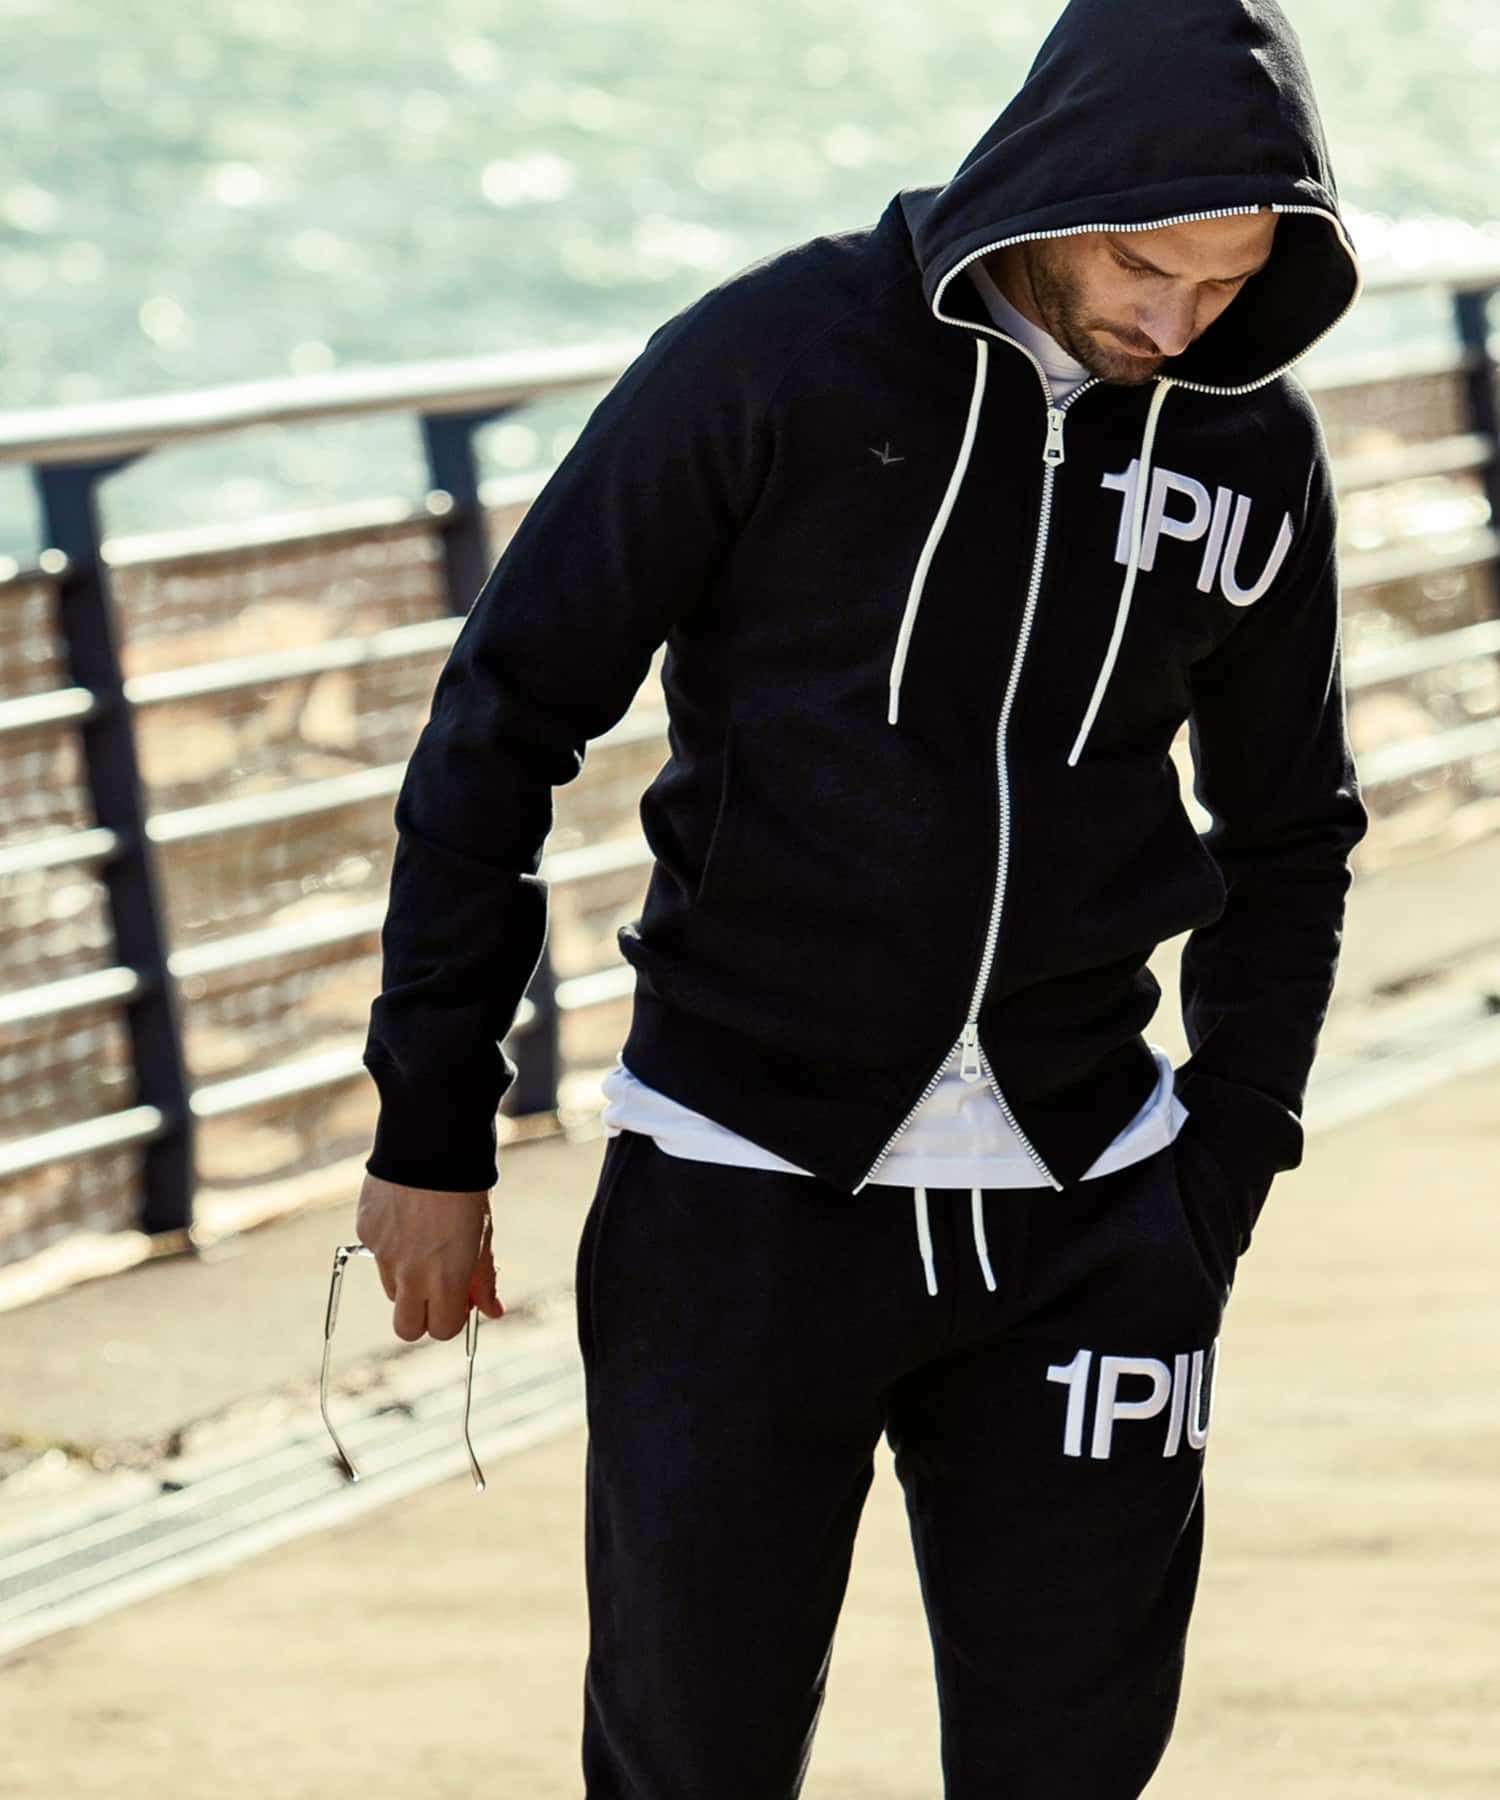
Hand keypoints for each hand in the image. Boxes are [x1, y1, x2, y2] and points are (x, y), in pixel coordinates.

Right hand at [354, 1172, 504, 1342]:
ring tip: (424, 1240)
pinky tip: (405, 1215)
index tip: (458, 1298)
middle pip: (406, 1328)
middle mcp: (410, 1276)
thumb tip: (492, 1312)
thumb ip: (484, 1279)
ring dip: (405, 1278)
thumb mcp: (483, 1237)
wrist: (431, 1145)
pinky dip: (390, 1244)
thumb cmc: (465, 1191)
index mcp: (445, 1280)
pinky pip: (376, 1253)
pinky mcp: (365, 1233)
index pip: (442, 1331)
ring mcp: (383, 1256)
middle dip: (420, 1316)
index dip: (451, 1318)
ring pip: (390, 1289)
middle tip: (434, 1287)